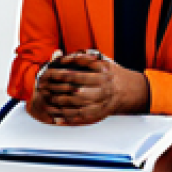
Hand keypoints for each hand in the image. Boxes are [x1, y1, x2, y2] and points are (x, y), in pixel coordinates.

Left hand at [29, 51, 149, 125]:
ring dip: (60, 102)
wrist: (127, 90)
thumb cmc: (109, 73)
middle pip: (74, 89)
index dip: (59, 76)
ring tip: (47, 99)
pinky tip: (56, 114)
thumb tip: (59, 56)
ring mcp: (102, 101)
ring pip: (77, 103)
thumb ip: (81, 57)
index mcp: (102, 71)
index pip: (75, 74)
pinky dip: (67, 116)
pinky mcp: (99, 113)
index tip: (47, 74)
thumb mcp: (100, 60)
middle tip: (43, 87)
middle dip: (56, 89)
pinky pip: (80, 116)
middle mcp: (103, 86)